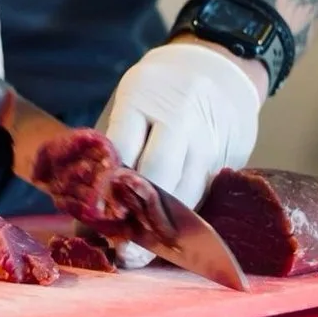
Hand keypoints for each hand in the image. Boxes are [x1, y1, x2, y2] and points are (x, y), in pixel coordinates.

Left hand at [98, 38, 264, 265]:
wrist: (220, 65)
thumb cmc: (160, 91)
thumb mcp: (131, 101)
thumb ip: (113, 147)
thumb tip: (86, 207)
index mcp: (144, 97)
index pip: (121, 147)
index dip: (107, 186)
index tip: (94, 215)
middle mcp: (181, 117)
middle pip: (159, 174)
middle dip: (139, 216)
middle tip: (122, 249)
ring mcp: (210, 138)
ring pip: (188, 192)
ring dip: (164, 226)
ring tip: (141, 251)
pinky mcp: (230, 156)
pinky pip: (205, 193)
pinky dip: (185, 216)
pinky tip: (168, 233)